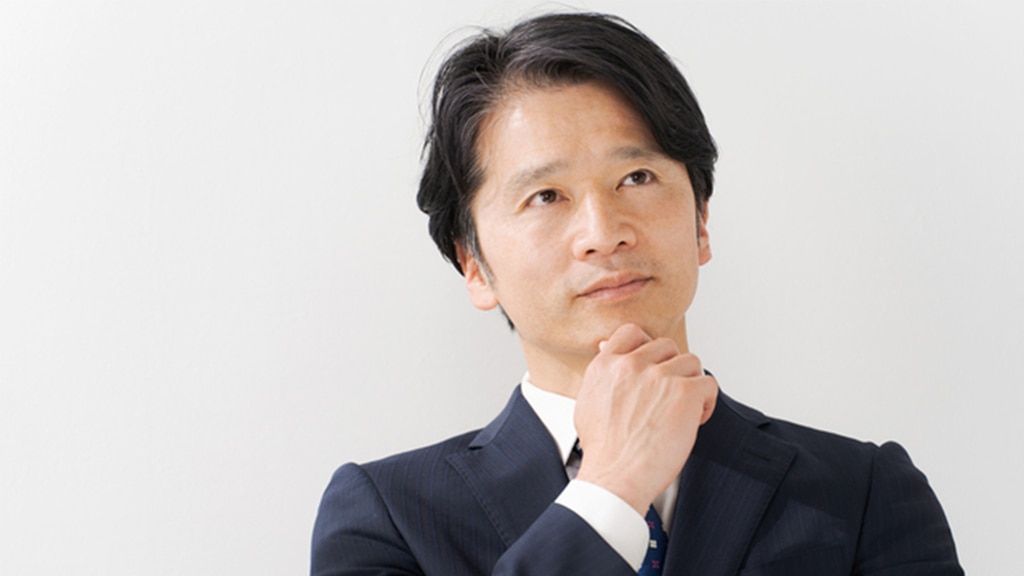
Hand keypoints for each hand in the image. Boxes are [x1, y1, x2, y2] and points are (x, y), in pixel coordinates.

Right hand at [573, 323, 716, 515]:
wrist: (615, 477)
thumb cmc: (604, 450)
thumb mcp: (587, 402)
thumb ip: (601, 374)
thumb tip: (605, 350)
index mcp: (606, 365)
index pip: (632, 332)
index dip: (648, 347)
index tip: (654, 363)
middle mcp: (632, 365)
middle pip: (666, 346)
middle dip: (672, 369)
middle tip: (670, 395)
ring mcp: (659, 376)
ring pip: (691, 362)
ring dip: (691, 384)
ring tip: (683, 409)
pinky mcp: (684, 393)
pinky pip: (708, 384)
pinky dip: (706, 402)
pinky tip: (694, 419)